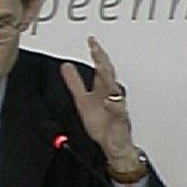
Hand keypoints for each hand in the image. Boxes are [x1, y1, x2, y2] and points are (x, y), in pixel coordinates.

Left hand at [60, 36, 139, 170]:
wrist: (113, 145)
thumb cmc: (103, 123)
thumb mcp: (82, 100)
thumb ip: (75, 83)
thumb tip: (66, 66)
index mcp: (103, 89)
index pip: (101, 67)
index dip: (97, 53)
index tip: (91, 41)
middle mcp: (112, 94)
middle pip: (109, 74)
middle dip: (103, 61)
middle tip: (96, 50)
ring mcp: (118, 106)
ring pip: (116, 90)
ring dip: (109, 79)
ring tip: (102, 68)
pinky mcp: (121, 120)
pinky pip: (119, 111)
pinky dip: (114, 106)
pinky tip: (108, 101)